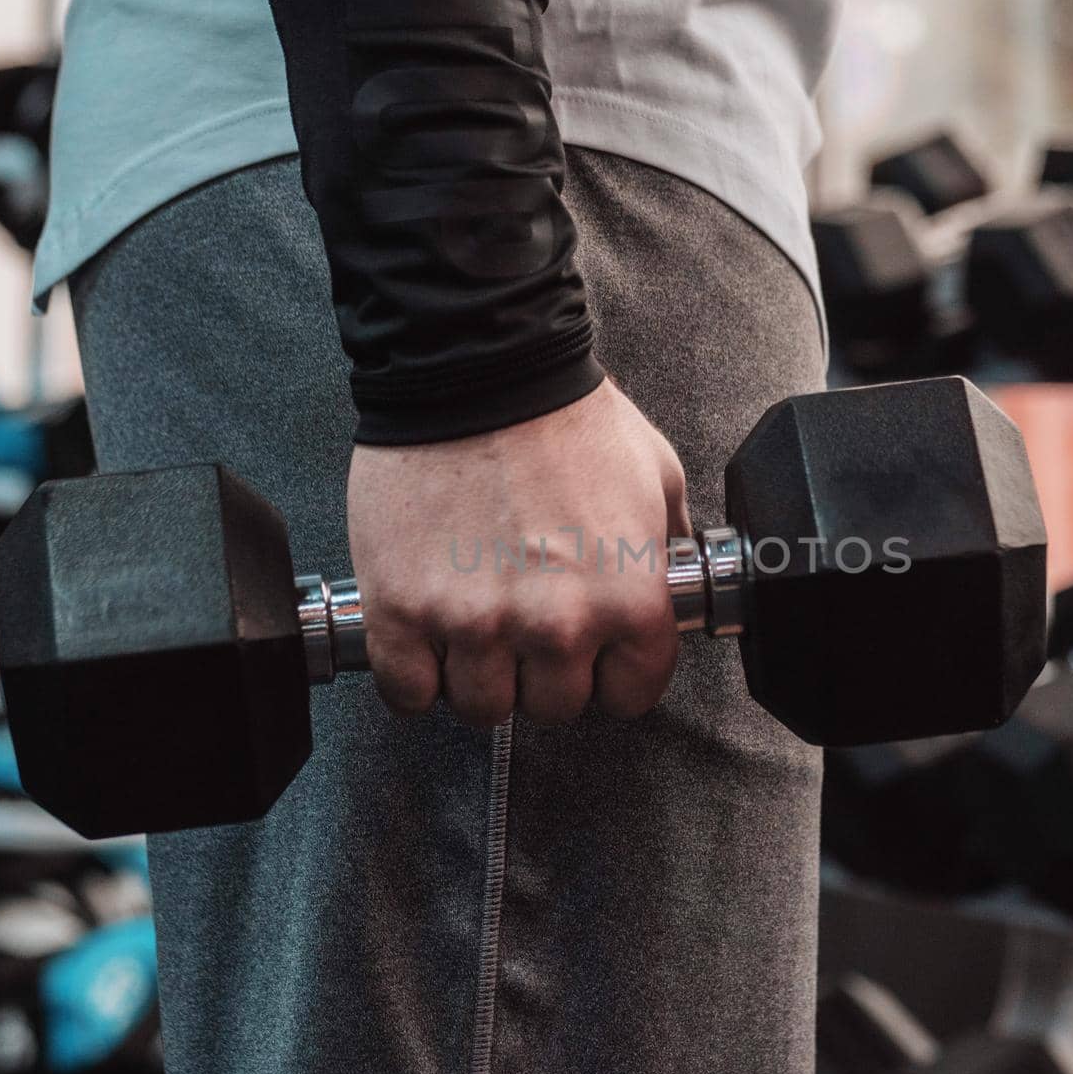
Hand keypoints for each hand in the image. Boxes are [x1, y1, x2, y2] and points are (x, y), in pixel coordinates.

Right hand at [347, 382, 689, 726]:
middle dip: (544, 673)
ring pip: (480, 707)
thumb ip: (667, 548)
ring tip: (476, 626)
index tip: (594, 656)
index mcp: (629, 600)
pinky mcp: (402, 610)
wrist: (478, 365)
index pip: (631, 696)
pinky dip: (414, 676)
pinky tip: (425, 639)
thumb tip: (670, 584)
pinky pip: (408, 692)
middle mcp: (556, 625)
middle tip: (528, 627)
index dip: (612, 675)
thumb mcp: (657, 478)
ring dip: (478, 675)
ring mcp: (475, 623)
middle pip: (553, 708)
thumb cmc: (566, 414)